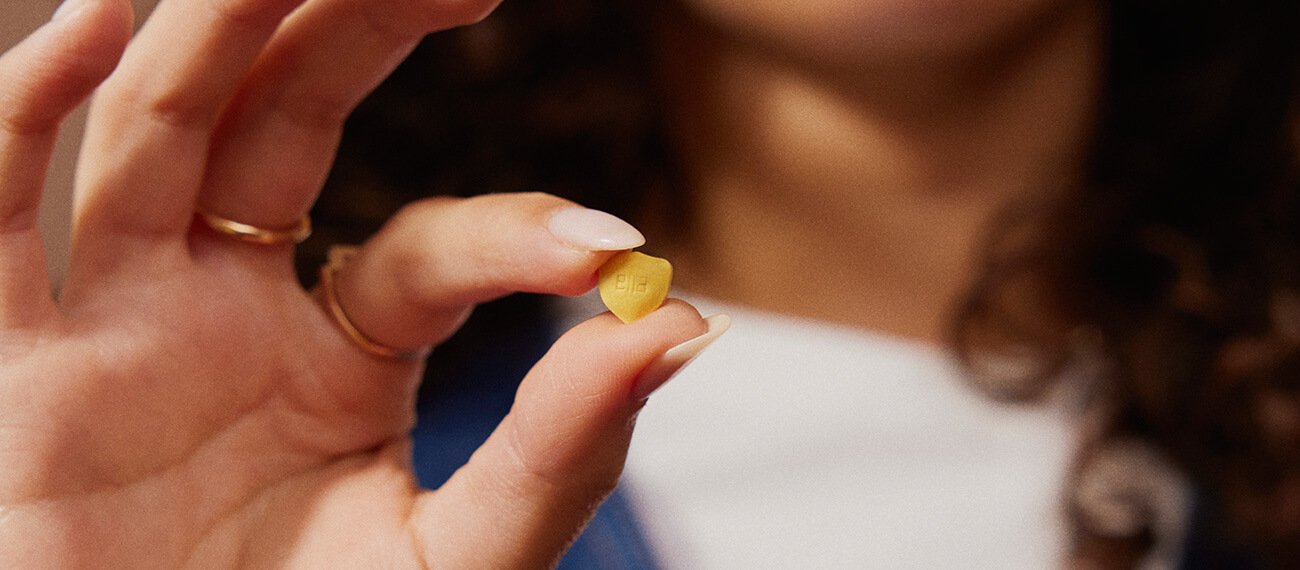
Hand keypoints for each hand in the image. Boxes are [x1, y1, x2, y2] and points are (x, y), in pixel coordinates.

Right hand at [0, 0, 713, 566]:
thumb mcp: (456, 554)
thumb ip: (555, 452)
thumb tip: (682, 324)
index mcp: (343, 353)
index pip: (424, 248)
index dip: (509, 235)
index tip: (609, 247)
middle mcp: (232, 308)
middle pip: (280, 126)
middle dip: (349, 29)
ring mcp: (123, 322)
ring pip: (157, 137)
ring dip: (212, 35)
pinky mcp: (21, 369)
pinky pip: (6, 219)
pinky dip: (28, 116)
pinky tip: (98, 28)